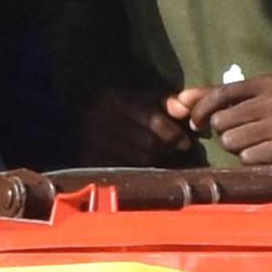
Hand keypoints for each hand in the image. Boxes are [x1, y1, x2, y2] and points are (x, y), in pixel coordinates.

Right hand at [79, 89, 200, 166]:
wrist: (84, 120)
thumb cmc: (124, 111)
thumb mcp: (145, 101)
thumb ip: (168, 103)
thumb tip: (187, 106)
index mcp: (115, 100)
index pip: (152, 120)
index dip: (172, 133)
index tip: (185, 143)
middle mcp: (100, 118)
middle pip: (147, 143)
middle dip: (164, 149)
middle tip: (171, 151)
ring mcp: (91, 140)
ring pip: (138, 160)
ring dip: (152, 161)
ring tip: (156, 157)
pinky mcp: (88, 159)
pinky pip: (124, 171)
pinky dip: (136, 170)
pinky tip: (139, 166)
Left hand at [168, 74, 271, 164]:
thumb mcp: (248, 100)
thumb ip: (211, 97)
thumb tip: (176, 101)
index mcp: (267, 82)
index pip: (219, 93)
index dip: (199, 110)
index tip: (195, 122)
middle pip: (221, 121)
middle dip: (224, 130)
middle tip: (243, 131)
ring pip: (231, 141)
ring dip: (236, 146)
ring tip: (254, 142)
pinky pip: (247, 157)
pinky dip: (250, 159)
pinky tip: (265, 153)